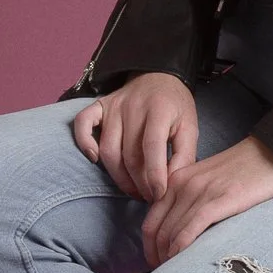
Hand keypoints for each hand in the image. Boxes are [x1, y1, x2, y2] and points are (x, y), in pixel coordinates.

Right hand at [72, 72, 198, 201]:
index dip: (155, 175)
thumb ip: (185, 154)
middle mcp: (133, 107)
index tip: (159, 194)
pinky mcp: (99, 106)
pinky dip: (84, 143)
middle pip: (129, 154)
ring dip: (119, 176)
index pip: (153, 146)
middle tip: (148, 197)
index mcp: (160, 110)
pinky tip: (95, 159)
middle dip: (139, 182)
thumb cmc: (175, 106)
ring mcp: (113, 106)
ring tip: (133, 190)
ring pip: (108, 150)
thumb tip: (172, 183)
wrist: (158, 75)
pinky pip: (82, 124)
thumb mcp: (189, 127)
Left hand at [140, 136, 272, 267]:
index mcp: (177, 179)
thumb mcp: (209, 180)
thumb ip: (192, 199)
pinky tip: (183, 262)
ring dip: (169, 258)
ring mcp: (198, 192)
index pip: (151, 221)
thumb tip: (184, 231)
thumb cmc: (247, 170)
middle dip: (157, 257)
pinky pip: (189, 230)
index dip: (150, 248)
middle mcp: (182, 184)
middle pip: (157, 231)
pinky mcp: (217, 201)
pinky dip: (181, 249)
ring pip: (171, 233)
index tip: (158, 263)